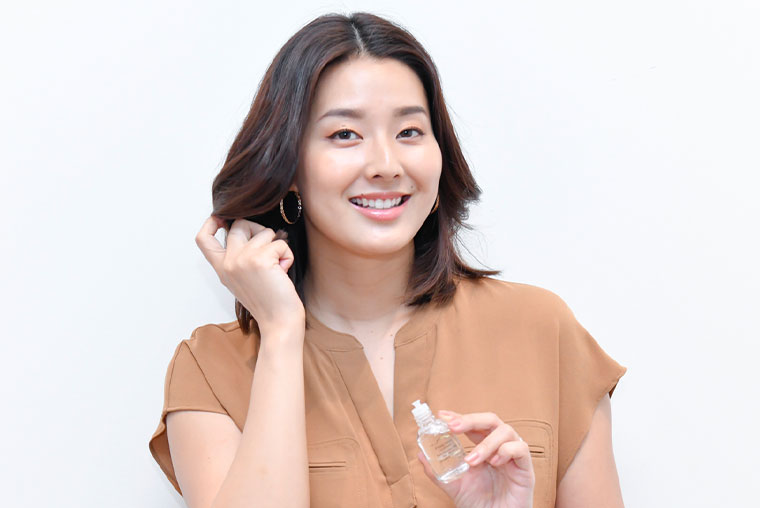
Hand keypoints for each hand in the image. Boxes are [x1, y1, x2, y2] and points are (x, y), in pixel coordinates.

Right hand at [195, 216, 304, 336]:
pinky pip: (280, 243)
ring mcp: (242, 259)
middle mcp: (228, 262)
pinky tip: (283, 272)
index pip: (203, 239)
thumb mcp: (243, 279)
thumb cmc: (268, 302)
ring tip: (277, 268)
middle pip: (239, 225)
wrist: (279, 322)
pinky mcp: (260, 259)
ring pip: (264, 232)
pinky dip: (287, 255)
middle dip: (258, 230)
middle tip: (269, 248)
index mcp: (222, 268)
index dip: (210, 222)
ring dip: (277, 246)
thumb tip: (248, 231)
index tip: (221, 217)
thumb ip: (239, 258)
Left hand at [417, 410, 534, 507]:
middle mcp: (499, 447)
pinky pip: (521, 449)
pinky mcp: (526, 469)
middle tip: (453, 426)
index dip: (459, 416)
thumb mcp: (454, 486)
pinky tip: (494, 463)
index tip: (442, 415)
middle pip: (490, 420)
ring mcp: (513, 456)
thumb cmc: (480, 504)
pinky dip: (506, 451)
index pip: (473, 424)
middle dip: (470, 420)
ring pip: (505, 431)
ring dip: (486, 443)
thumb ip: (438, 471)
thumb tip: (420, 454)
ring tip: (472, 460)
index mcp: (484, 447)